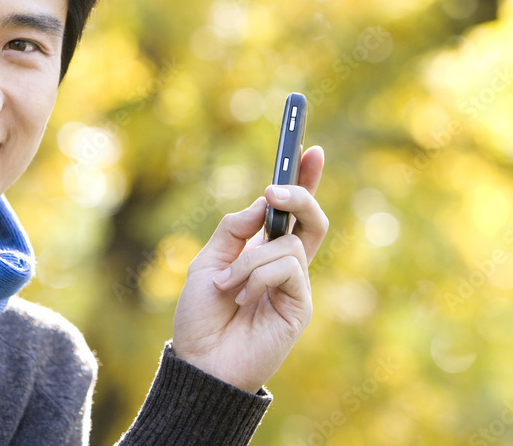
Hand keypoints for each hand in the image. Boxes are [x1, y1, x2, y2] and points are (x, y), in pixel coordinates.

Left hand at [171, 146, 328, 392]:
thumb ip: (234, 229)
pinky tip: (242, 299)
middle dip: (300, 194)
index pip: (292, 210)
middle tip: (275, 190)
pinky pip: (287, 268)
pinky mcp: (299, 304)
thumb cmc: (200, 317)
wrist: (201, 363)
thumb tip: (263, 202)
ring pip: (289, 244)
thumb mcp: (207, 261)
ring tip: (229, 286)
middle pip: (312, 218)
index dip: (304, 179)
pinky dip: (257, 277)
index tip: (308, 148)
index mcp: (263, 251)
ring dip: (250, 260)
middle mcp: (285, 264)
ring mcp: (295, 284)